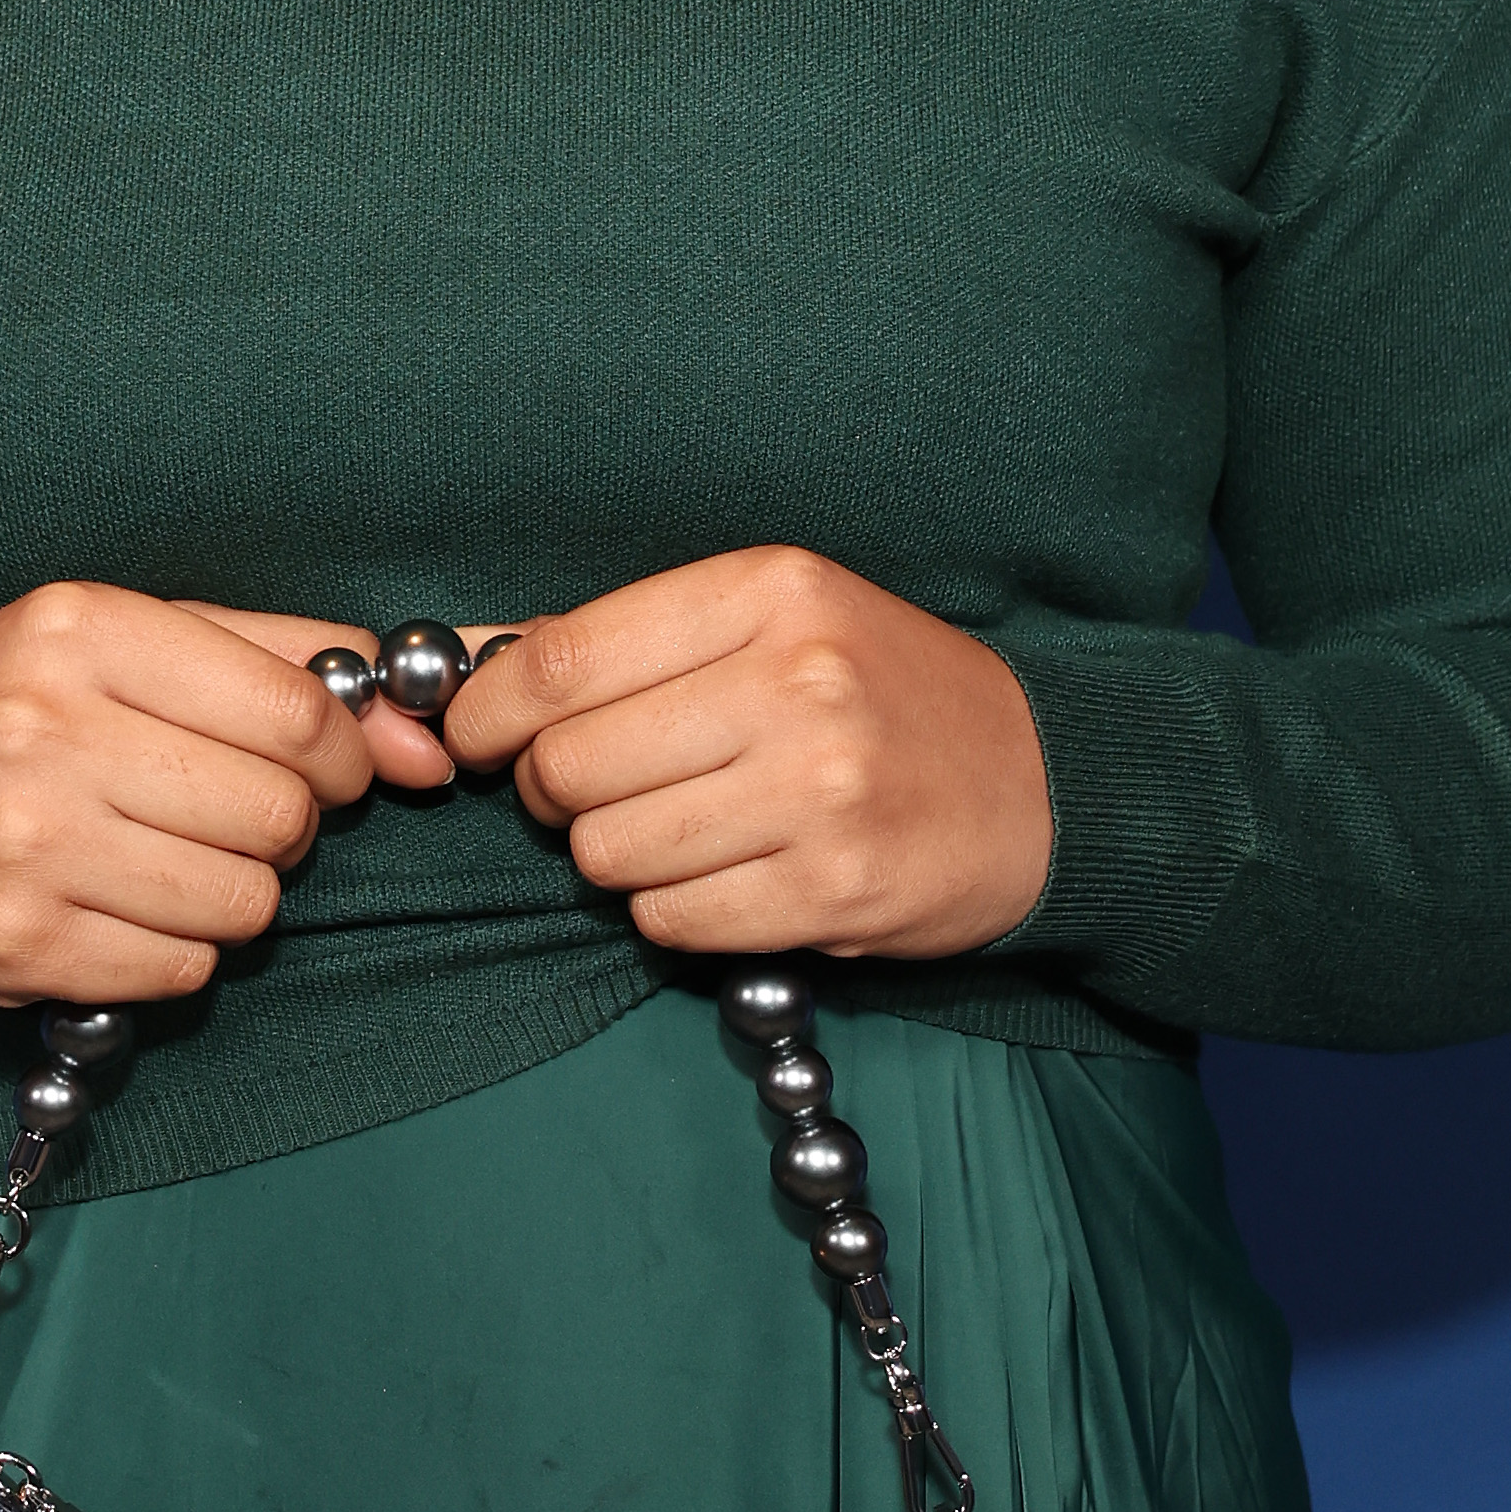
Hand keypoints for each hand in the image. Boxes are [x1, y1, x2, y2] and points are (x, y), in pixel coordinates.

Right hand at [0, 587, 377, 1005]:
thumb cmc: (10, 703)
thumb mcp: (129, 636)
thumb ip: (286, 664)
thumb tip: (426, 743)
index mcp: (83, 630)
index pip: (293, 713)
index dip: (342, 754)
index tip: (328, 767)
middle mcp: (48, 733)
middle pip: (276, 813)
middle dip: (284, 823)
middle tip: (229, 811)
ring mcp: (27, 847)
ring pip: (242, 903)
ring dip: (234, 891)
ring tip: (170, 858)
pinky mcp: (16, 945)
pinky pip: (181, 973)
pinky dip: (177, 950)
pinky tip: (122, 906)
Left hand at [439, 549, 1052, 962]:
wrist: (1044, 782)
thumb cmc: (886, 692)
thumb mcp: (777, 617)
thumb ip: (630, 638)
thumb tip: (466, 663)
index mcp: (771, 591)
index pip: (564, 658)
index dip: (487, 709)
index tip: (471, 736)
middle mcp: (795, 683)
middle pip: (571, 764)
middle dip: (551, 791)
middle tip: (589, 791)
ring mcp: (817, 792)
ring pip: (609, 852)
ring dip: (615, 856)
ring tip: (675, 832)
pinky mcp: (832, 891)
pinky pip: (671, 920)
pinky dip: (671, 910)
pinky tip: (723, 876)